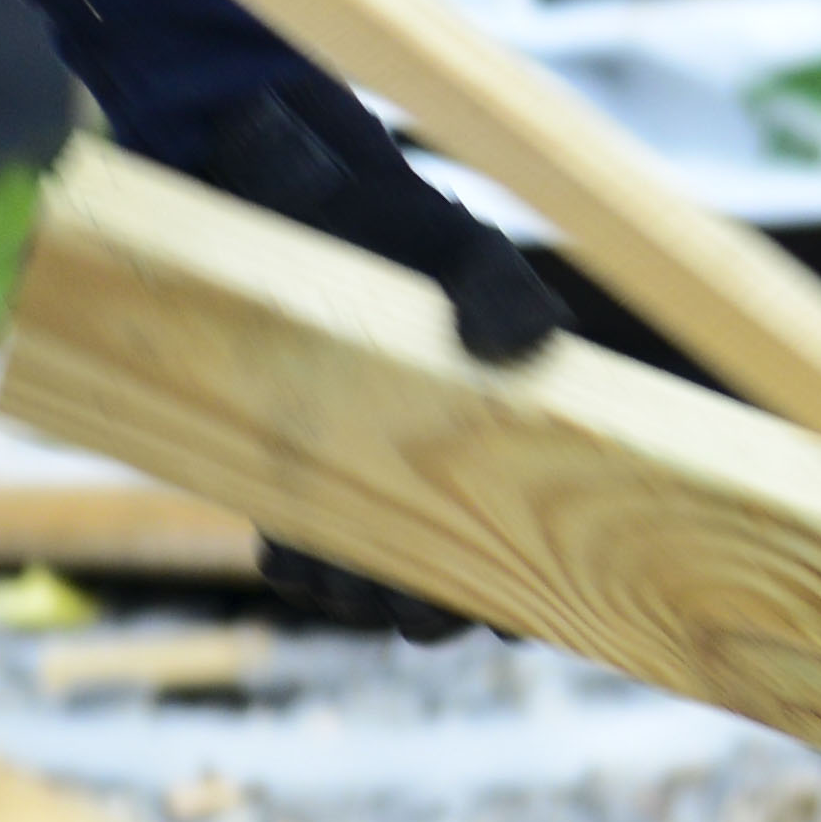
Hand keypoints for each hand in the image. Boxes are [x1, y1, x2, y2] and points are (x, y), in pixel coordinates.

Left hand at [175, 81, 560, 646]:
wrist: (309, 210)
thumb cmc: (409, 238)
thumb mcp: (467, 254)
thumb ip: (504, 293)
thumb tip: (516, 341)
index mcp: (500, 456)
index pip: (529, 566)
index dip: (522, 604)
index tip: (505, 609)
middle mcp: (438, 491)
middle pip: (439, 606)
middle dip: (425, 611)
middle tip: (410, 593)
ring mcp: (366, 495)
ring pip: (364, 596)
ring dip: (354, 594)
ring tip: (342, 561)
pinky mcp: (298, 489)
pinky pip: (299, 562)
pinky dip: (297, 563)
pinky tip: (292, 535)